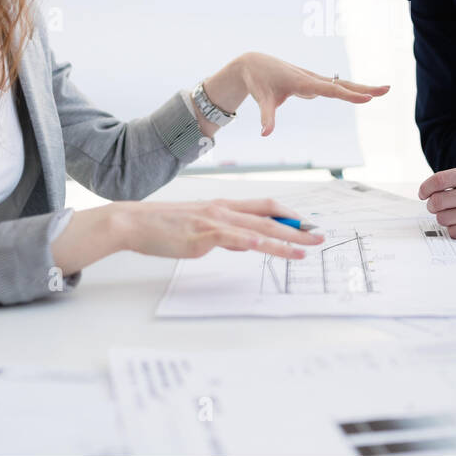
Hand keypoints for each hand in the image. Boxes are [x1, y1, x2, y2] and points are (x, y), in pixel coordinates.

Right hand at [112, 197, 325, 259]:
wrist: (135, 222)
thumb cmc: (166, 226)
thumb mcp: (202, 226)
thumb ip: (227, 234)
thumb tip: (248, 243)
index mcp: (225, 206)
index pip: (267, 206)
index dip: (291, 214)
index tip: (309, 225)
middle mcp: (224, 210)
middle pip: (270, 216)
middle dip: (298, 228)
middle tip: (320, 237)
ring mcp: (212, 221)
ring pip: (256, 228)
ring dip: (283, 240)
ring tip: (303, 250)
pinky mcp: (199, 235)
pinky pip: (228, 237)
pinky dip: (246, 240)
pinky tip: (261, 244)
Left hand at [202, 53, 388, 135]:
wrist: (253, 64)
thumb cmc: (258, 80)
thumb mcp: (261, 98)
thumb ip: (266, 116)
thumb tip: (265, 134)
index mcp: (302, 81)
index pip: (330, 89)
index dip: (349, 95)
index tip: (368, 98)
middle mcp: (312, 79)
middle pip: (343, 85)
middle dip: (365, 87)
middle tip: (387, 89)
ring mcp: (313, 81)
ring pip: (341, 85)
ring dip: (361, 88)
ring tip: (382, 91)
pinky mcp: (311, 84)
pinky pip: (334, 87)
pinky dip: (349, 90)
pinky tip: (360, 94)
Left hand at [417, 163, 455, 238]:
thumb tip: (431, 191)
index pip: (438, 181)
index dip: (425, 188)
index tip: (422, 193)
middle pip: (437, 202)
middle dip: (433, 204)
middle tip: (437, 205)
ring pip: (444, 219)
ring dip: (444, 217)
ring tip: (455, 212)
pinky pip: (455, 232)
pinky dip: (454, 228)